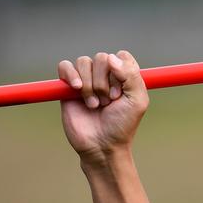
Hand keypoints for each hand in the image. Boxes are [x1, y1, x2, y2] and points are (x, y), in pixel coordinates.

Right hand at [58, 50, 148, 164]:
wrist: (101, 145)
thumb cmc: (122, 125)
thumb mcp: (137, 100)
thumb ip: (131, 76)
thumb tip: (111, 57)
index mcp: (124, 76)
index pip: (121, 56)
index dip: (120, 71)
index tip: (120, 93)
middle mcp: (105, 75)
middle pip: (102, 58)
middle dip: (104, 82)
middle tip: (108, 103)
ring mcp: (86, 79)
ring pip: (84, 62)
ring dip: (90, 85)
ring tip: (94, 105)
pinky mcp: (68, 87)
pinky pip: (65, 66)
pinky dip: (70, 75)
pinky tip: (77, 89)